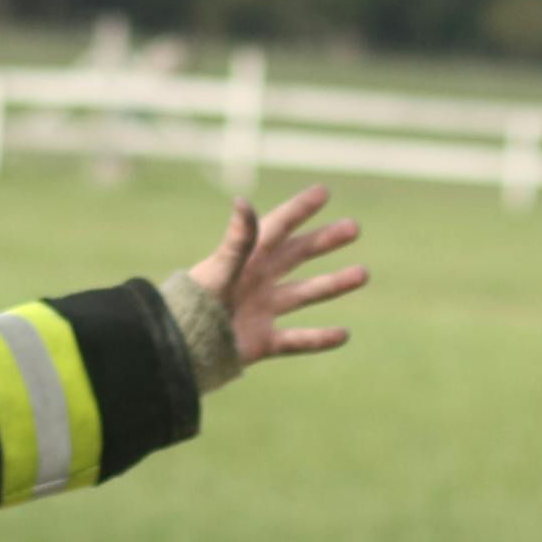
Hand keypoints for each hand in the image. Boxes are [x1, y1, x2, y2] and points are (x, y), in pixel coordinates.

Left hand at [186, 182, 364, 365]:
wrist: (179, 349)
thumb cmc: (193, 305)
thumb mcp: (220, 269)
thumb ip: (237, 240)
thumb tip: (244, 201)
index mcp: (245, 260)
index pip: (277, 227)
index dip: (299, 209)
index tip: (323, 192)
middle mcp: (256, 282)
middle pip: (297, 256)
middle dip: (324, 241)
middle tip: (353, 228)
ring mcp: (260, 311)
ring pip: (304, 294)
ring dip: (333, 284)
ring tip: (362, 273)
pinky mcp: (261, 342)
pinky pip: (296, 340)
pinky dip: (319, 339)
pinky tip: (343, 334)